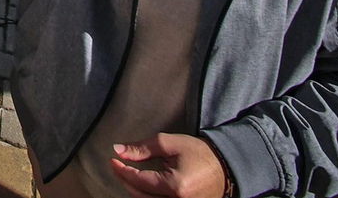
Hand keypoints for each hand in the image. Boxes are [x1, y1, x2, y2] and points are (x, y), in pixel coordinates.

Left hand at [109, 133, 228, 197]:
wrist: (225, 166)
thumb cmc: (200, 153)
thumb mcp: (171, 144)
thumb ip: (143, 148)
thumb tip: (119, 150)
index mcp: (175, 186)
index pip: (139, 181)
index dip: (122, 170)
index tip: (112, 160)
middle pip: (139, 196)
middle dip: (125, 180)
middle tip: (117, 166)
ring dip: (134, 190)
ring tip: (127, 174)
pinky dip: (145, 196)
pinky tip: (140, 185)